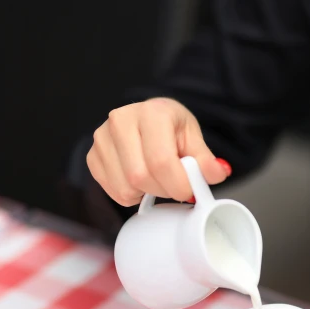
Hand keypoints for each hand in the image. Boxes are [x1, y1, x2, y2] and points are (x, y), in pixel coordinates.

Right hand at [87, 97, 231, 205]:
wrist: (148, 119)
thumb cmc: (170, 127)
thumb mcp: (192, 137)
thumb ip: (205, 158)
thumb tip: (217, 173)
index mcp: (151, 113)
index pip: (161, 160)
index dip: (178, 184)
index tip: (189, 190)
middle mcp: (121, 121)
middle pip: (141, 177)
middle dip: (164, 190)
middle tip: (174, 184)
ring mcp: (103, 138)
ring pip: (125, 188)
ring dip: (146, 193)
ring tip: (156, 178)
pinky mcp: (92, 156)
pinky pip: (113, 191)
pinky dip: (131, 195)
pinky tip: (140, 180)